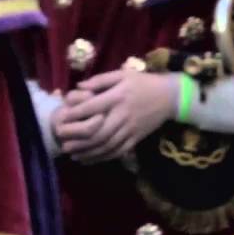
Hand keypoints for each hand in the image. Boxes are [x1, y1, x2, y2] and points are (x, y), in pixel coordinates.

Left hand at [59, 69, 176, 162]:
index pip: (93, 107)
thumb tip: (79, 86)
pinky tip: (91, 159)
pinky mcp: (136, 138)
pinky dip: (103, 157)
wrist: (170, 97)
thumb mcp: (123, 75)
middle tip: (63, 143)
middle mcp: (123, 115)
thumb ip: (100, 80)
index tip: (63, 118)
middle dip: (79, 139)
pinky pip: (118, 151)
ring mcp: (130, 129)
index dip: (76, 113)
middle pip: (98, 131)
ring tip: (73, 154)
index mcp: (118, 97)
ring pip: (107, 145)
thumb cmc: (144, 83)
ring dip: (88, 152)